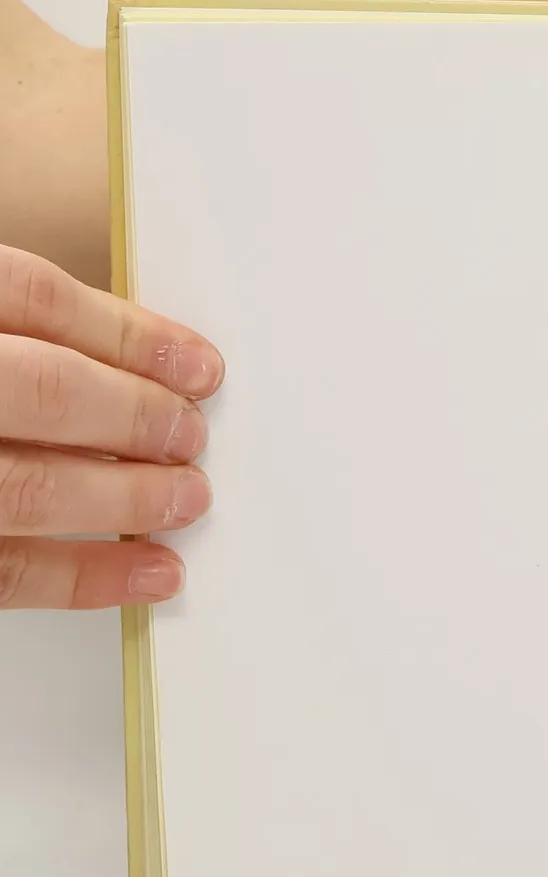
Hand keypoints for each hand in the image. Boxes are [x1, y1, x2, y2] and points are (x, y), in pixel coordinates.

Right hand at [0, 243, 220, 608]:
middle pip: (46, 389)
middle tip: (194, 436)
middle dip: (138, 414)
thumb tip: (127, 361)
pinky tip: (152, 574)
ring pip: (32, 486)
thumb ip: (21, 331)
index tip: (200, 365)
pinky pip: (7, 571)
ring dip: (127, 498)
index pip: (34, 298)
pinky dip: (86, 578)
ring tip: (188, 499)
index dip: (129, 334)